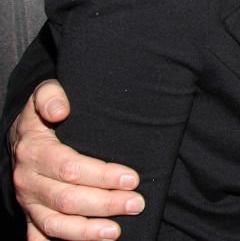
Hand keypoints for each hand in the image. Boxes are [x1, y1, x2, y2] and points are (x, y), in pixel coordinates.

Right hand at [9, 80, 143, 239]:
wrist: (21, 136)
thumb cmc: (42, 114)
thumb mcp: (43, 93)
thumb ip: (50, 96)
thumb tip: (60, 109)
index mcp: (34, 151)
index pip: (70, 167)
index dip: (102, 175)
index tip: (132, 178)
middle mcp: (28, 180)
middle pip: (68, 199)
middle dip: (105, 203)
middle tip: (137, 203)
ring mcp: (29, 202)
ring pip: (56, 224)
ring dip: (87, 232)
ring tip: (116, 232)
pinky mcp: (31, 216)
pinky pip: (41, 237)